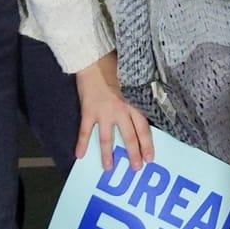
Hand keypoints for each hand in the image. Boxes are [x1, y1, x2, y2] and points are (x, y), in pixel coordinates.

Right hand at [74, 53, 151, 168]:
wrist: (94, 59)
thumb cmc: (115, 67)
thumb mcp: (134, 82)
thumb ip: (139, 97)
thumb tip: (148, 107)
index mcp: (134, 104)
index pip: (144, 129)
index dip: (147, 145)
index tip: (150, 158)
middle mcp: (121, 111)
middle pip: (129, 137)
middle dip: (133, 154)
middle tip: (135, 168)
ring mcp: (104, 113)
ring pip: (107, 139)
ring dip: (108, 155)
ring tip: (108, 168)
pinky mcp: (88, 111)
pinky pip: (85, 131)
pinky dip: (82, 144)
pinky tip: (80, 155)